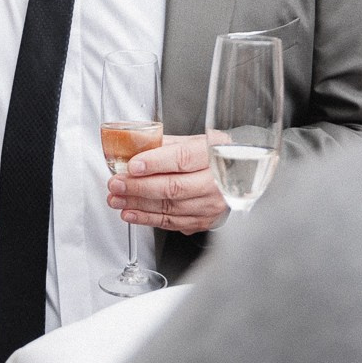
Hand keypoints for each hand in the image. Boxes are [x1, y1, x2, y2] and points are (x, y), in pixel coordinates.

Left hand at [109, 134, 226, 233]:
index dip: (155, 163)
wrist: (244, 176)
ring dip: (138, 204)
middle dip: (139, 187)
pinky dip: (147, 218)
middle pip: (173, 187)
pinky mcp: (204, 220)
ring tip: (116, 198)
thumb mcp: (200, 139)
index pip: (182, 159)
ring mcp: (211, 205)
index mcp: (215, 154)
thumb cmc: (219, 155)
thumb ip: (168, 144)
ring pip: (170, 208)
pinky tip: (131, 212)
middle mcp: (217, 183)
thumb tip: (136, 146)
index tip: (132, 165)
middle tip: (116, 183)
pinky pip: (172, 223)